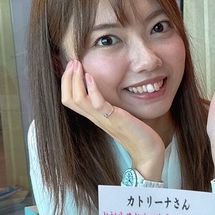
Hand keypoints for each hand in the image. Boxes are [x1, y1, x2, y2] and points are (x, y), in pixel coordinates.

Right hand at [60, 59, 165, 179]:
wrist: (147, 151)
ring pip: (77, 100)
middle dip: (67, 79)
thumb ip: (111, 105)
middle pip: (68, 99)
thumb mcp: (119, 115)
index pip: (70, 100)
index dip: (67, 83)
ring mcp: (103, 119)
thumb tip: (110, 91)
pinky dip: (92, 88)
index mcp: (95, 116)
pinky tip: (90, 76)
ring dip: (75, 80)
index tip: (72, 67)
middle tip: (72, 62)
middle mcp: (95, 118)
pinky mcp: (114, 119)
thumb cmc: (137, 132)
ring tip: (78, 65)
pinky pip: (97, 104)